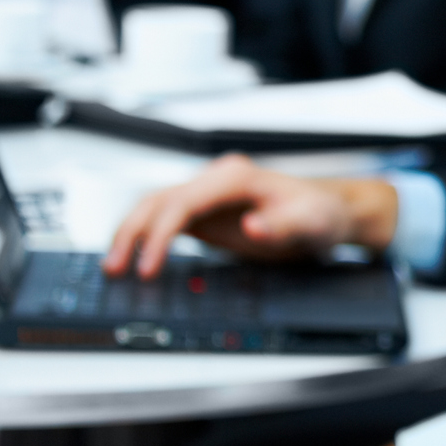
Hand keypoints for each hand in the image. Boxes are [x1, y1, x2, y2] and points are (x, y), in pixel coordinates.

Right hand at [104, 153, 399, 277]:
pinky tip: (134, 257)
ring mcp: (210, 193)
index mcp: (236, 177)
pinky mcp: (207, 210)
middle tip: (114, 268)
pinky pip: (167, 218)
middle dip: (131, 233)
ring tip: (114, 266)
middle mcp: (217, 179)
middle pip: (158, 199)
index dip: (158, 235)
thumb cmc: (322, 214)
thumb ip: (283, 226)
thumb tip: (252, 227)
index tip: (147, 267)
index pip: (182, 203)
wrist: (331, 212)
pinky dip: (146, 235)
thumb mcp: (311, 224)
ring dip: (131, 233)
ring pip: (156, 206)